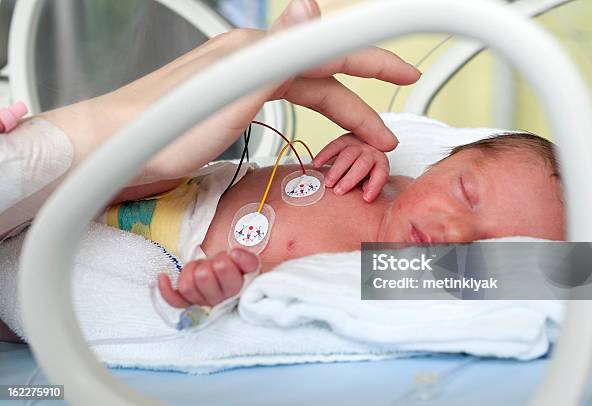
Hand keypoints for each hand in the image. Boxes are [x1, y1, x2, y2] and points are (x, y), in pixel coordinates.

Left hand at [76, 0, 417, 183]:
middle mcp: (251, 59)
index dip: (372, 63)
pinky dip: (311, 117)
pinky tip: (315, 126)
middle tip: (387, 132)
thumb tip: (310, 8)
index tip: (404, 74)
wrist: (113, 148)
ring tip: (362, 141)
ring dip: (339, 116)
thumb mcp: (226, 95)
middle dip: (362, 105)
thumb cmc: (161, 130)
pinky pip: (287, 102)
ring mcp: (242, 79)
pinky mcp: (232, 101)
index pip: (329, 51)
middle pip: (323, 75)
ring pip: (306, 92)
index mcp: (255, 52)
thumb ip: (275, 56)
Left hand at [158, 248, 259, 307]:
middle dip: (208, 263)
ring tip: (204, 266)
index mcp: (237, 290)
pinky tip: (163, 277)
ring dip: (192, 270)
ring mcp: (203, 303)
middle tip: (218, 261)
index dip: (225, 261)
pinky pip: (174, 301)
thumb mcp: (249, 262)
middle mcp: (220, 301)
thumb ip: (247, 259)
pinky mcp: (189, 303)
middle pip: (202, 277)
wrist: (232, 276)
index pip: (226, 273)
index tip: (233, 254)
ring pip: (187, 286)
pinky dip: (166, 290)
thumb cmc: (239, 268)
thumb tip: (235, 255)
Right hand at [312, 134, 389, 201]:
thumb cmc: (365, 171)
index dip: (374, 186)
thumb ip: (368, 186)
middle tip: (338, 192)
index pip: (381, 174)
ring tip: (327, 183)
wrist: (361, 148)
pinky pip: (333, 147)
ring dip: (336, 170)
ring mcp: (356, 144)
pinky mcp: (343, 140)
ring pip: (347, 156)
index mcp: (380, 162)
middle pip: (362, 164)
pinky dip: (323, 156)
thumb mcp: (369, 179)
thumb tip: (365, 194)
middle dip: (350, 179)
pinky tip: (316, 165)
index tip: (366, 198)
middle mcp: (370, 151)